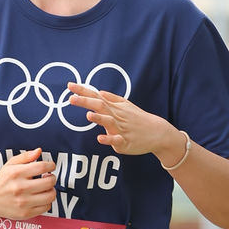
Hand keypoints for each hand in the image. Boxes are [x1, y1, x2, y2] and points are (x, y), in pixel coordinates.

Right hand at [0, 148, 55, 219]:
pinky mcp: (26, 213)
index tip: (51, 166)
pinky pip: (46, 207)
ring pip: (50, 196)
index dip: (51, 165)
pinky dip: (47, 202)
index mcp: (17, 173)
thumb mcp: (10, 165)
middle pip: (49, 182)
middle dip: (52, 178)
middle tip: (48, 178)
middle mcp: (20, 188)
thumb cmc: (2, 181)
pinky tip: (41, 198)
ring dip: (51, 190)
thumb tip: (39, 151)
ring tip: (46, 189)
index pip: (42, 167)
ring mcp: (23, 202)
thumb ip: (25, 157)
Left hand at [66, 83, 183, 163]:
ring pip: (108, 122)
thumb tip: (99, 92)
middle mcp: (116, 116)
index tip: (70, 86)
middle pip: (99, 107)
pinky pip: (116, 140)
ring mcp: (120, 129)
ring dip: (98, 119)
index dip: (83, 91)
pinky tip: (100, 138)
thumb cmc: (139, 119)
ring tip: (88, 115)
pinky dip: (108, 139)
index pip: (96, 96)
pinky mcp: (125, 142)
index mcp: (114, 108)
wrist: (157, 132)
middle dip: (86, 102)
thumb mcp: (127, 105)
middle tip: (71, 98)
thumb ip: (112, 99)